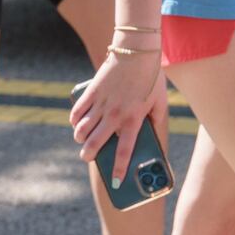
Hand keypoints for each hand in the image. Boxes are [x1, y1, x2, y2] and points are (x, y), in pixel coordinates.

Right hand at [69, 51, 164, 188]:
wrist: (137, 51)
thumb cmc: (152, 77)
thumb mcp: (160, 100)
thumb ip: (157, 120)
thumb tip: (154, 133)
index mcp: (133, 119)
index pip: (124, 151)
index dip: (119, 170)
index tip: (116, 183)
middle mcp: (115, 115)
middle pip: (95, 145)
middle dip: (89, 156)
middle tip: (88, 157)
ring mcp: (101, 104)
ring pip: (82, 130)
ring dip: (80, 139)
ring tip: (83, 141)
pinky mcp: (92, 92)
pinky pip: (77, 112)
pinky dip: (75, 121)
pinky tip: (77, 124)